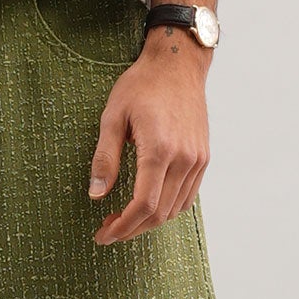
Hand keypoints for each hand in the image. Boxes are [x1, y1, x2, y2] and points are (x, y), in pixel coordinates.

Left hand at [88, 36, 209, 242]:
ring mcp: (197, 159)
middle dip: (131, 229)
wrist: (177, 65)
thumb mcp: (112, 116)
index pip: (143, 205)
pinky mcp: (203, 158)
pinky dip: (168, 209)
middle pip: (159, 213)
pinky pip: (187, 196)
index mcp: (159, 149)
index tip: (103, 234)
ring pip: (175, 209)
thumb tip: (96, 194)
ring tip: (124, 220)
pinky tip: (148, 207)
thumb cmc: (141, 86)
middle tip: (108, 231)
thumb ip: (105, 158)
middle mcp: (184, 159)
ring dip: (149, 222)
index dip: (122, 226)